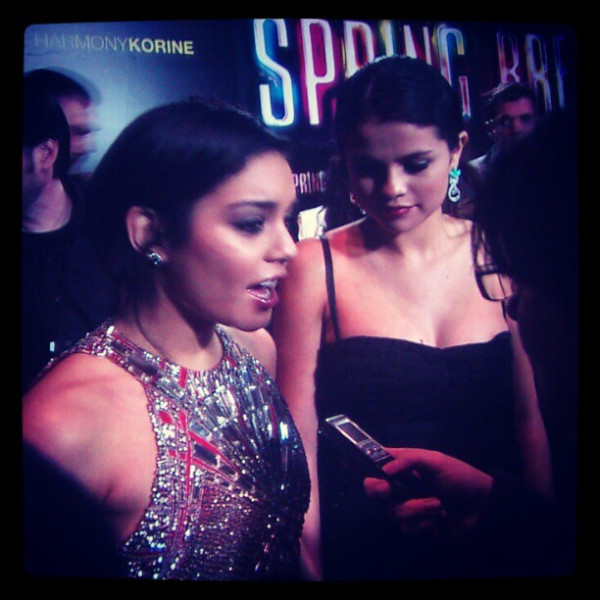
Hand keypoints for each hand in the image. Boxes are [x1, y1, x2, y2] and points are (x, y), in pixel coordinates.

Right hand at [364, 448, 493, 536]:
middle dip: (379, 491)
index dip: (365, 462)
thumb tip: (385, 471)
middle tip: (389, 491)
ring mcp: (408, 506)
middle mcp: (401, 485)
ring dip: (415, 509)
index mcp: (404, 465)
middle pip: (374, 489)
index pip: (377, 461)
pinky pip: (407, 528)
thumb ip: (409, 460)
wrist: (484, 509)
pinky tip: (438, 520)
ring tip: (437, 506)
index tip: (356, 464)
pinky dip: (423, 524)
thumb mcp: (436, 460)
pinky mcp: (417, 526)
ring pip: (392, 511)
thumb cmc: (461, 478)